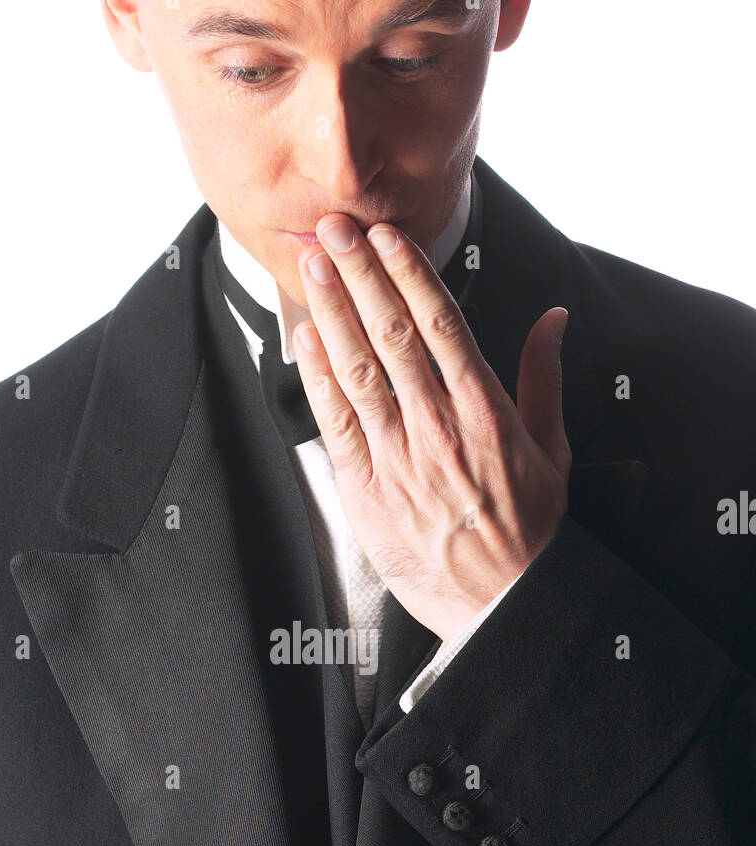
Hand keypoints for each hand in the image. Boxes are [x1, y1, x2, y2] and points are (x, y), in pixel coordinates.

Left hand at [291, 215, 571, 643]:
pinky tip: (305, 338)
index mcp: (485, 409)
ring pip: (358, 369)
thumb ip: (543, 378)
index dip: (407, 274)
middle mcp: (438, 424)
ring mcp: (400, 456)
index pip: (441, 323)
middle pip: (392, 333)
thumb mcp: (552, 449)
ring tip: (312, 265)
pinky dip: (318, 377)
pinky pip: (335, 423)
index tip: (385, 237)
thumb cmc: (527, 530)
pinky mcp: (368, 489)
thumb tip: (552, 320)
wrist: (502, 602)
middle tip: (335, 229)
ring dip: (332, 310)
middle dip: (360, 275)